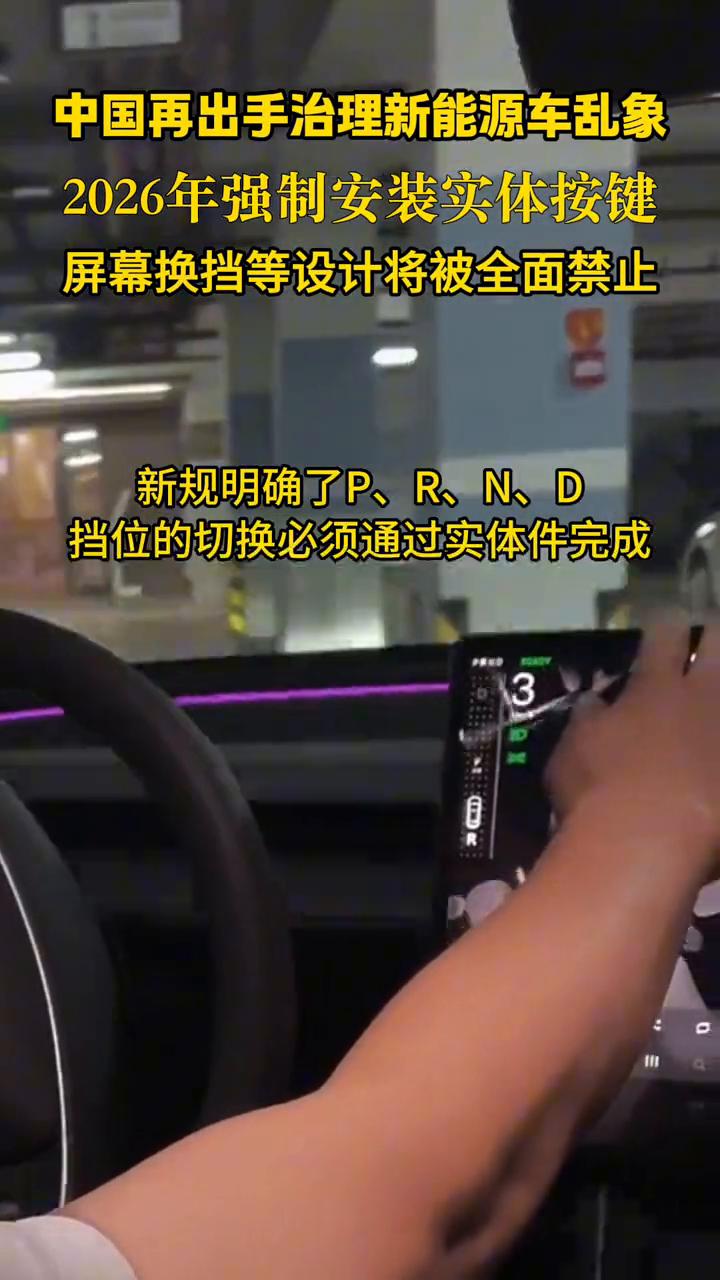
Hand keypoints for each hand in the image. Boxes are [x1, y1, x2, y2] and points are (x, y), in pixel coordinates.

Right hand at [545, 615, 719, 873]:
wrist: (645, 844)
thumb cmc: (596, 793)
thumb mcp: (574, 750)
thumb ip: (588, 721)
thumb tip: (594, 702)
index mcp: (656, 687)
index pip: (666, 634)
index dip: (667, 624)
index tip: (667, 621)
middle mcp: (703, 698)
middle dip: (716, 639)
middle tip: (711, 644)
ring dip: (719, 696)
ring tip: (712, 707)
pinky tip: (716, 765)